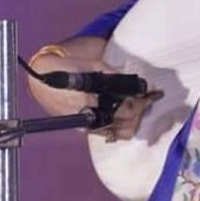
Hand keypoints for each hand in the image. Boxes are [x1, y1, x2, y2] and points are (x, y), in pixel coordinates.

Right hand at [27, 41, 165, 141]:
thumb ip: (116, 74)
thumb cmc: (69, 69)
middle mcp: (89, 113)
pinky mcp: (87, 130)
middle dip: (142, 106)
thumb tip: (141, 82)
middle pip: (127, 116)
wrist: (45, 80)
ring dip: (136, 118)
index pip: (126, 102)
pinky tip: (131, 118)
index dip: (143, 96)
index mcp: (90, 95)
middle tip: (151, 97)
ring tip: (142, 106)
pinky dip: (125, 128)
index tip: (154, 91)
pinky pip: (112, 135)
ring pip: (123, 129)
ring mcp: (88, 124)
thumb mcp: (93, 65)